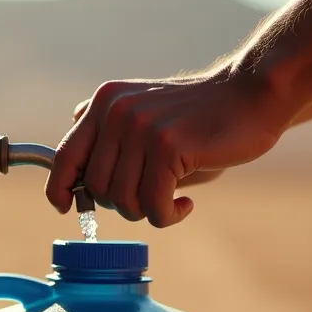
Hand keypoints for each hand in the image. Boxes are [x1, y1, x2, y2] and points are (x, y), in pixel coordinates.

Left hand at [45, 70, 293, 226]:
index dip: (59, 190)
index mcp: (104, 101)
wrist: (252, 96)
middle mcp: (115, 111)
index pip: (64, 156)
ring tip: (172, 197)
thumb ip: (111, 143)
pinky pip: (153, 205)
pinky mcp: (166, 146)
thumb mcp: (145, 119)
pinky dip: (168, 216)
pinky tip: (186, 204)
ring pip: (122, 201)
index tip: (67, 207)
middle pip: (95, 188)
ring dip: (149, 211)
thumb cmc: (201, 119)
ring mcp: (139, 127)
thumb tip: (76, 187)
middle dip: (123, 204)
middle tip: (154, 196)